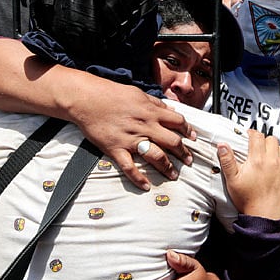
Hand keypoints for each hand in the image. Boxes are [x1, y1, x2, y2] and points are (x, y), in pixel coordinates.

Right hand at [72, 81, 196, 190]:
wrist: (86, 99)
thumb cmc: (111, 94)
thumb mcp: (138, 94)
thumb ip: (155, 104)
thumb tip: (169, 110)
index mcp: (151, 112)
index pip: (178, 122)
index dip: (188, 131)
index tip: (193, 138)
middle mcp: (145, 126)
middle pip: (172, 142)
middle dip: (183, 153)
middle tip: (189, 161)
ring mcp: (131, 139)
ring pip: (156, 156)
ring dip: (167, 167)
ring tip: (173, 175)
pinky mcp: (116, 149)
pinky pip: (129, 167)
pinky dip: (138, 178)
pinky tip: (146, 186)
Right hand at [217, 129, 279, 218]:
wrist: (265, 215)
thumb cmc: (248, 199)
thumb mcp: (232, 180)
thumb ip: (227, 161)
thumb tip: (222, 145)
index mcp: (257, 160)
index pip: (257, 136)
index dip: (252, 133)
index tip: (249, 136)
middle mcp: (272, 161)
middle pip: (271, 139)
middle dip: (263, 140)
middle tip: (257, 147)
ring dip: (274, 149)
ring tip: (267, 156)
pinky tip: (278, 165)